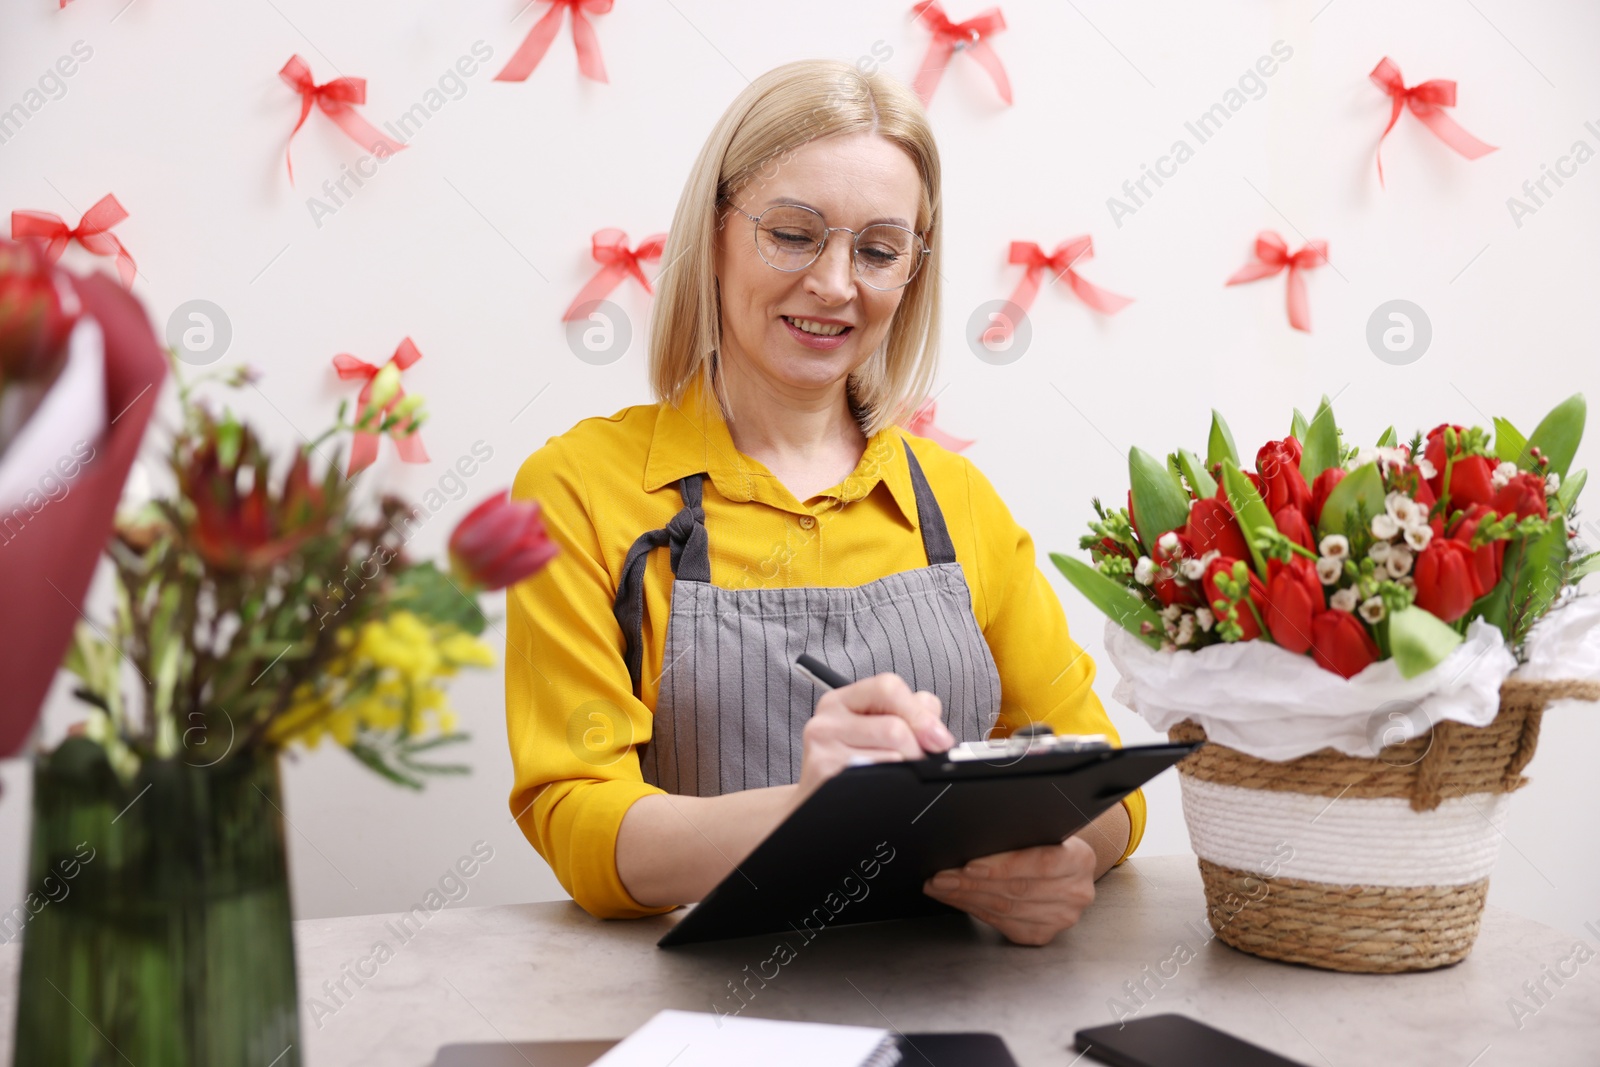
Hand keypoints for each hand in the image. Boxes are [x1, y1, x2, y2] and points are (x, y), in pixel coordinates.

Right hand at [795, 673, 954, 800]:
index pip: (888, 687)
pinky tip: (882, 786)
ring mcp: (822, 746)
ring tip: (897, 775)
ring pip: (891, 754)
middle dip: (918, 750)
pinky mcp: (824, 773)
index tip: (939, 738)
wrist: (815, 804)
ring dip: (906, 769)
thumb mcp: (876, 728)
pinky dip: (891, 783)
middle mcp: (827, 719)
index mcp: (843, 700)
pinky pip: (877, 776)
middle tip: (921, 763)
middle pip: (894, 727)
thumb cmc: (853, 762)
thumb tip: (936, 730)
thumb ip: (910, 714)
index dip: (920, 714)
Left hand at [922, 836, 1096, 945]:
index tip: (969, 866)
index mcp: (1080, 859)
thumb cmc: (1044, 842)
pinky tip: (957, 900)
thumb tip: (973, 836)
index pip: (1040, 863)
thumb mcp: (1039, 830)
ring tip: (940, 887)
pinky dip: (975, 910)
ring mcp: (1062, 917)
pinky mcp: (1044, 934)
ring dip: (966, 898)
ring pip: (1006, 910)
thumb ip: (1017, 834)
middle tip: (941, 877)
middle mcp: (1076, 892)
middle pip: (1017, 890)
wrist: (1063, 866)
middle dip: (971, 883)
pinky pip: (1003, 924)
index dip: (1002, 866)